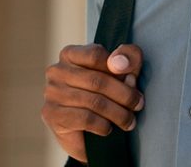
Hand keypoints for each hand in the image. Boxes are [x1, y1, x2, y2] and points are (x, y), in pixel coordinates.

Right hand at [41, 43, 144, 161]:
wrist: (85, 136)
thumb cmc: (104, 96)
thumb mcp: (121, 72)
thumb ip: (127, 58)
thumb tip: (120, 64)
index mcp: (70, 54)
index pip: (96, 54)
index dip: (119, 68)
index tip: (133, 80)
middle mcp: (57, 71)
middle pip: (97, 80)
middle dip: (124, 94)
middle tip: (138, 104)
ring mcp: (52, 93)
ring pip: (94, 101)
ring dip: (118, 113)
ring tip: (129, 121)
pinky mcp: (53, 115)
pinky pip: (86, 119)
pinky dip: (103, 125)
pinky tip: (108, 128)